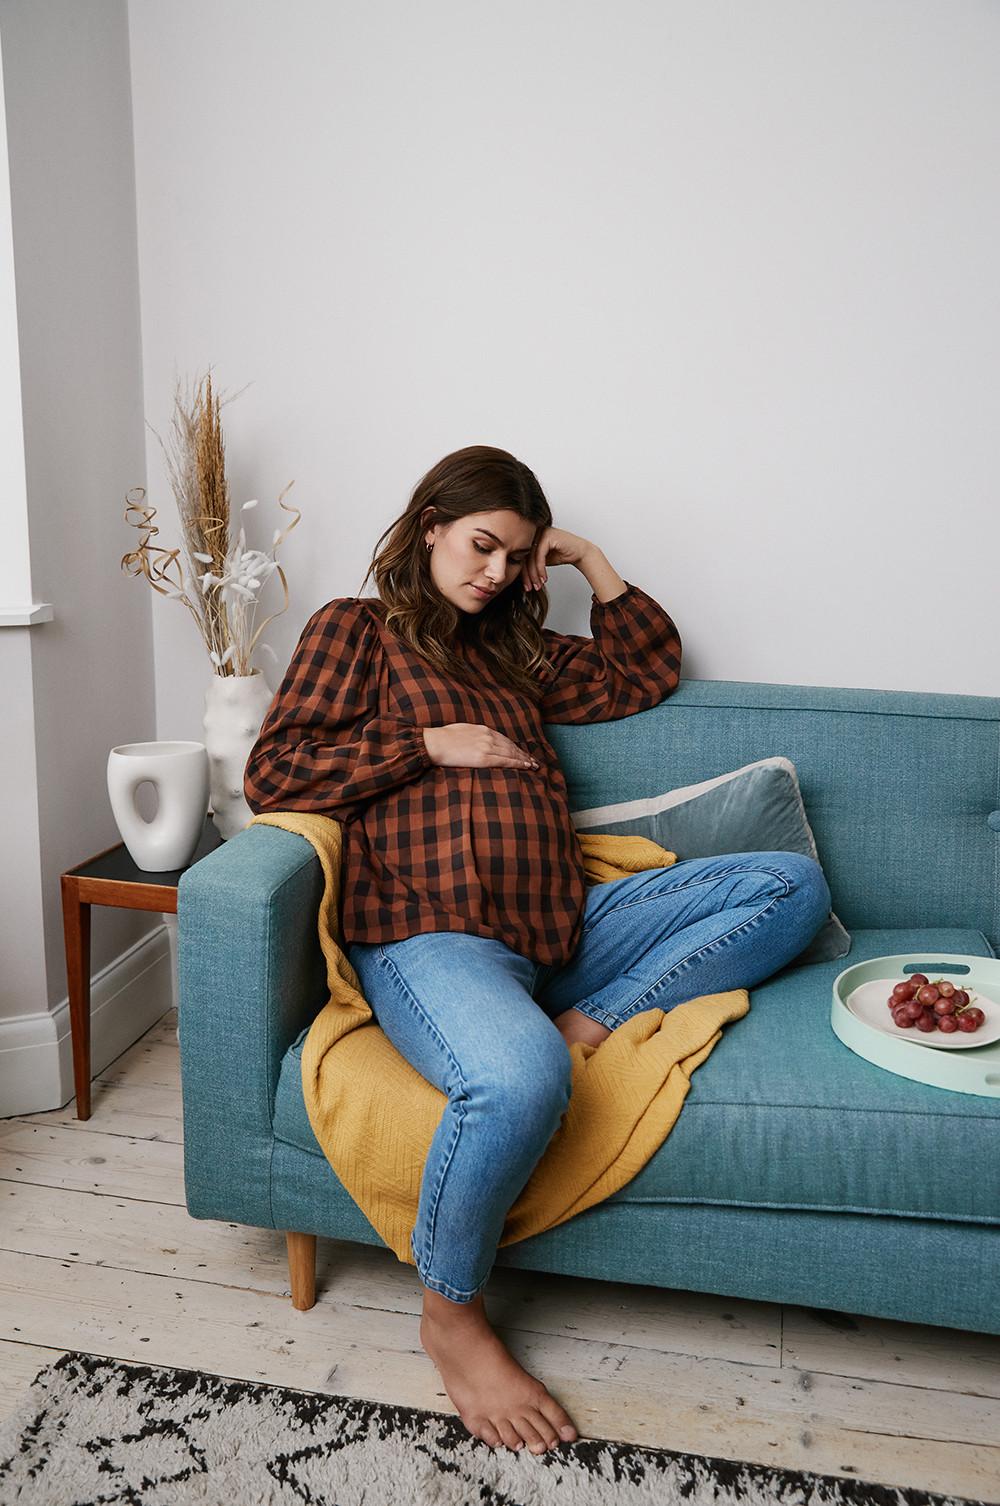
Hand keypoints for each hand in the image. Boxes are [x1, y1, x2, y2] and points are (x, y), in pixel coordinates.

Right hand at [422, 723, 539, 770]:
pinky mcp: (483, 758)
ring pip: (511, 753)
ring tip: (532, 765)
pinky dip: (517, 763)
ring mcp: (486, 747)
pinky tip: (525, 766)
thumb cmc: (444, 738)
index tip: (524, 752)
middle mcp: (488, 737)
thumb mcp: (463, 730)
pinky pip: (504, 761)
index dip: (516, 747)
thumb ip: (475, 735)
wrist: (434, 743)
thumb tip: (479, 740)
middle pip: (511, 746)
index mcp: (483, 730)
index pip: (504, 739)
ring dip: (524, 759)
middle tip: (534, 761)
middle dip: (523, 754)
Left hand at [520, 527, 594, 591]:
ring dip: (534, 575)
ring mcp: (541, 532)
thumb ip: (529, 563)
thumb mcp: (540, 560)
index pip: (520, 557)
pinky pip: (539, 556)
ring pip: (531, 557)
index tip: (526, 586)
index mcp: (529, 536)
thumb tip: (515, 574)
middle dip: (527, 576)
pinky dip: (540, 569)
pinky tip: (544, 578)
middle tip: (529, 588)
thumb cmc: (560, 554)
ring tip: (538, 585)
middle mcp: (533, 532)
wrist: (579, 552)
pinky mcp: (548, 536)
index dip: (522, 573)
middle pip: (524, 557)